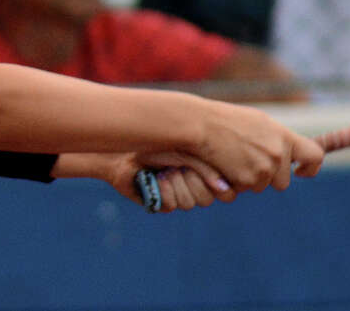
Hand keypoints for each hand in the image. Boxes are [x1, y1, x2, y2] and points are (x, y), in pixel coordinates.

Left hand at [52, 151, 234, 212]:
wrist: (125, 147)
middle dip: (191, 181)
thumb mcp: (187, 150)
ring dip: (176, 185)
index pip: (224, 191)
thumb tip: (224, 189)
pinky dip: (164, 191)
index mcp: (204, 172)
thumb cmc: (158, 143)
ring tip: (166, 171)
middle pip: (206, 199)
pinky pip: (171, 205)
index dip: (214, 184)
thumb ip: (207, 168)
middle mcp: (192, 186)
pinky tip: (157, 180)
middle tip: (178, 167)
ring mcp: (177, 195)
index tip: (200, 169)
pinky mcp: (160, 202)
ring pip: (189, 203)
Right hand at [193, 100, 324, 192]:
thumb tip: (290, 154)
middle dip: (269, 177)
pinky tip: (225, 165)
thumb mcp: (258, 123)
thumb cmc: (225, 120)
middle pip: (283, 181)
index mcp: (283, 136)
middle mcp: (277, 153)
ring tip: (233, 158)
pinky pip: (245, 189)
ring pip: (263, 186)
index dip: (311, 167)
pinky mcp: (248, 180)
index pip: (315, 155)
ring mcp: (264, 168)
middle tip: (248, 161)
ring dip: (251, 179)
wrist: (200, 125)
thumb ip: (277, 139)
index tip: (301, 171)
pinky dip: (236, 181)